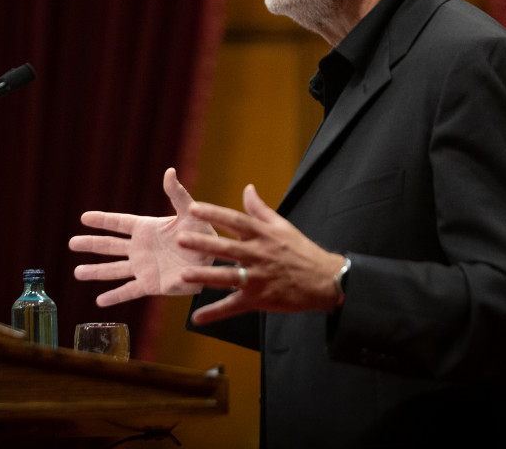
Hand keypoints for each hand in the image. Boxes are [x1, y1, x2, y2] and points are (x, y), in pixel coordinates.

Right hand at [69, 168, 215, 306]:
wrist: (212, 260)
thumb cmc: (203, 233)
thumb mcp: (189, 213)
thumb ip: (177, 194)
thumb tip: (170, 171)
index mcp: (146, 228)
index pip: (119, 223)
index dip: (102, 220)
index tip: (84, 218)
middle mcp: (140, 248)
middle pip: (110, 246)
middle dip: (91, 244)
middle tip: (72, 243)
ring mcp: (143, 267)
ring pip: (114, 270)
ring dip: (96, 272)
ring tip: (77, 272)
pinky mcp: (150, 285)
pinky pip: (129, 291)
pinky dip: (115, 297)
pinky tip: (99, 301)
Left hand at [177, 183, 343, 323]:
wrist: (325, 280)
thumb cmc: (302, 251)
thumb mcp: (283, 226)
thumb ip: (260, 209)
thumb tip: (247, 188)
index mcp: (263, 235)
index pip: (235, 221)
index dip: (214, 213)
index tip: (194, 209)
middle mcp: (259, 255)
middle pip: (227, 248)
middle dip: (203, 244)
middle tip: (181, 239)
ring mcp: (258, 278)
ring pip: (228, 277)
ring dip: (206, 276)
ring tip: (184, 274)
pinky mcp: (259, 299)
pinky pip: (233, 306)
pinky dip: (215, 313)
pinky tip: (197, 318)